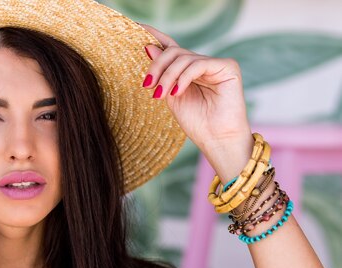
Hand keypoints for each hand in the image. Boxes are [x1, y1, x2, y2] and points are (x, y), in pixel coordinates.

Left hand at [139, 23, 252, 153]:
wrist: (217, 140)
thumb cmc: (196, 122)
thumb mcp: (170, 95)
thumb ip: (162, 74)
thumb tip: (148, 47)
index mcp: (188, 71)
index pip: (171, 48)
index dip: (155, 36)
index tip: (137, 28)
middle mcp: (202, 64)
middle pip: (174, 52)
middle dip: (157, 66)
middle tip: (147, 85)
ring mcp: (216, 64)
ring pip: (184, 58)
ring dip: (167, 76)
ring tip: (160, 94)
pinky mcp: (228, 67)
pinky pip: (198, 64)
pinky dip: (183, 78)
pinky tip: (176, 92)